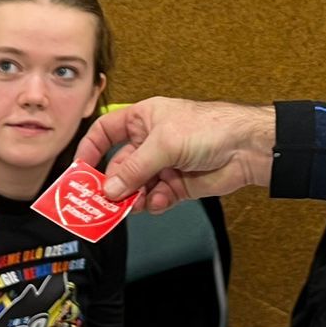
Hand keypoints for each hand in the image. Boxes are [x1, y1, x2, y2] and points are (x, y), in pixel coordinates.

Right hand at [76, 98, 276, 210]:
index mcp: (142, 119)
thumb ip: (134, 168)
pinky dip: (153, 203)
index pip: (105, 133)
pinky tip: (158, 202)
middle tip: (103, 202)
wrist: (246, 147)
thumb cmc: (210, 127)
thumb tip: (109, 189)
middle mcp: (150, 142)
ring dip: (132, 198)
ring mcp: (163, 165)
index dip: (90, 150)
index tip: (79, 171)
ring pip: (135, 187)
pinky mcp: (177, 185)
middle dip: (113, 185)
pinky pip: (155, 199)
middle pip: (118, 167)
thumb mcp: (164, 143)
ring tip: (131, 206)